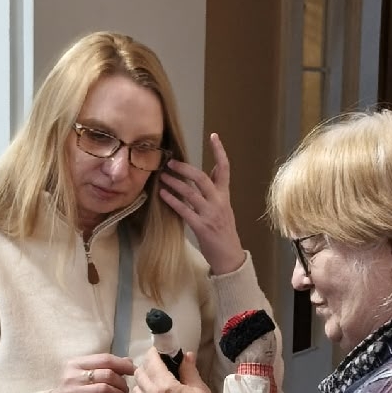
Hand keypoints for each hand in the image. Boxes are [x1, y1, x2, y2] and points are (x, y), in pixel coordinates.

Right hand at [43, 353, 135, 392]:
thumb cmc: (73, 390)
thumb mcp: (85, 375)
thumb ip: (105, 367)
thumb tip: (128, 361)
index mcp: (76, 363)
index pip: (104, 359)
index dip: (122, 364)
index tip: (133, 370)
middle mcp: (72, 376)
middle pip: (107, 374)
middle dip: (121, 382)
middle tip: (126, 389)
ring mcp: (72, 392)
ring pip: (104, 389)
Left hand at [131, 347, 220, 392]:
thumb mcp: (200, 389)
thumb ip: (189, 371)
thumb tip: (187, 355)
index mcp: (164, 385)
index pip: (152, 362)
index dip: (154, 353)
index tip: (159, 350)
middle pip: (139, 374)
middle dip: (147, 366)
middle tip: (158, 365)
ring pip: (137, 390)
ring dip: (143, 382)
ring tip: (155, 382)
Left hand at [155, 132, 247, 275]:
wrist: (229, 256)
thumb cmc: (224, 231)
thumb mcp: (225, 206)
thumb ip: (218, 188)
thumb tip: (214, 169)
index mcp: (225, 196)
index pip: (224, 169)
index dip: (220, 152)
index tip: (214, 136)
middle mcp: (219, 202)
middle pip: (202, 178)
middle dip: (185, 169)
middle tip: (170, 162)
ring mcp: (210, 215)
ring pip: (191, 193)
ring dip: (175, 183)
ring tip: (162, 176)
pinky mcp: (201, 227)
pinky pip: (184, 210)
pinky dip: (172, 201)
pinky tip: (162, 194)